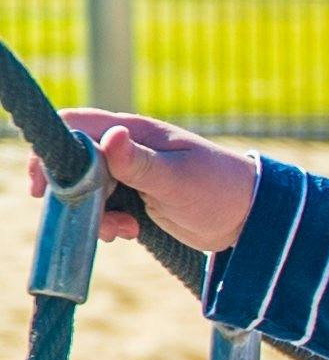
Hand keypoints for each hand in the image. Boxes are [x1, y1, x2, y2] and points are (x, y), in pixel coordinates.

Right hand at [25, 108, 260, 251]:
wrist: (252, 218)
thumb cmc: (220, 191)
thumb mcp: (178, 180)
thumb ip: (139, 163)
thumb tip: (111, 137)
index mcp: (135, 133)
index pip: (76, 126)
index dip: (53, 151)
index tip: (46, 186)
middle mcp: (128, 148)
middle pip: (75, 162)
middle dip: (74, 193)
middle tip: (90, 219)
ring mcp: (133, 172)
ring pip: (88, 188)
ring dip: (94, 213)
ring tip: (123, 230)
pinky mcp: (139, 196)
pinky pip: (106, 205)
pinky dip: (108, 221)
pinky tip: (129, 233)